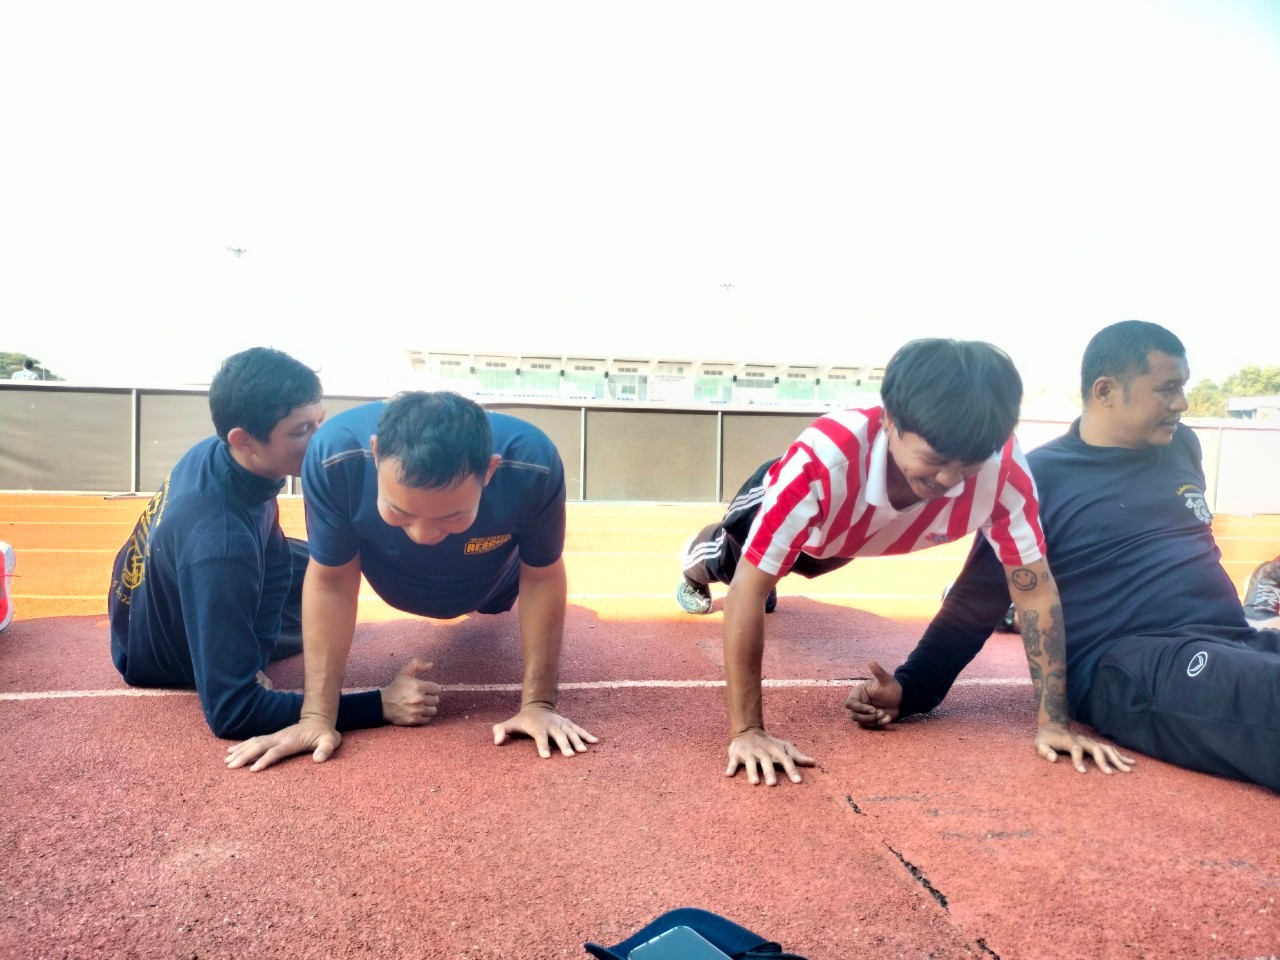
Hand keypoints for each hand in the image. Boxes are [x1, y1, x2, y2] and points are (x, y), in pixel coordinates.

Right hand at [224, 718, 341, 771]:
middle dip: (245, 756)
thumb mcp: (331, 741)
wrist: (319, 719)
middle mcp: (280, 738)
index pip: (276, 751)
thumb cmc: (325, 734)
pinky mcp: (272, 738)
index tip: (253, 770)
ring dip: (240, 751)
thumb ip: (326, 749)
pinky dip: (242, 746)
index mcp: (291, 741)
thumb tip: (319, 759)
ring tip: (226, 761)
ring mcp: (275, 737)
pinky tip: (231, 752)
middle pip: (259, 746)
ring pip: (254, 743)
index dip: (265, 760)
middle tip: (230, 766)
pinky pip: (254, 741)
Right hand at [381, 657, 441, 725]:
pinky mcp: (414, 720)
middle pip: (436, 700)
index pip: (437, 689)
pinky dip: (424, 716)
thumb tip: (431, 664)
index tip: (427, 690)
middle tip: (423, 697)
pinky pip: (427, 719)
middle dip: (430, 698)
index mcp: (419, 686)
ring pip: (433, 710)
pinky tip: (418, 712)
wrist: (383, 705)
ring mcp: (417, 710)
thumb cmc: (395, 688)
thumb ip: (417, 665)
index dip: (433, 688)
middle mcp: (420, 699)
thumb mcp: (404, 673)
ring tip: (422, 705)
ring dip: (429, 708)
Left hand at [492, 704, 598, 758]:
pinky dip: (587, 735)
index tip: (545, 756)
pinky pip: (579, 729)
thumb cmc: (522, 720)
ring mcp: (561, 724)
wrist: (537, 706)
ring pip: (571, 732)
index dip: (542, 746)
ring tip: (583, 751)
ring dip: (577, 741)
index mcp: (538, 727)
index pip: (540, 737)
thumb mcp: (510, 724)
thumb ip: (500, 731)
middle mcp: (552, 725)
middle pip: (558, 736)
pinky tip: (595, 742)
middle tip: (569, 755)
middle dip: (564, 745)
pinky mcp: (568, 724)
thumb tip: (496, 742)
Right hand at [725, 728, 815, 785]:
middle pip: (767, 763)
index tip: (798, 782)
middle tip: (772, 784)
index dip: (792, 770)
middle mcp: (762, 751)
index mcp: (775, 750)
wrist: (748, 730)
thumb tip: (814, 763)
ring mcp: (749, 753)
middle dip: (769, 772)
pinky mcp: (736, 754)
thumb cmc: (769, 743)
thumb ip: (797, 757)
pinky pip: (733, 761)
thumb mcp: (783, 747)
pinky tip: (728, 775)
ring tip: (754, 782)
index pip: (786, 760)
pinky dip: (731, 767)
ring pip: (750, 763)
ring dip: (752, 772)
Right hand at [844, 659, 901, 727]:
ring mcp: (864, 712)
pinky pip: (870, 726)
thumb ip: (878, 671)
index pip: (850, 704)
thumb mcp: (886, 679)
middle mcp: (859, 703)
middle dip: (867, 717)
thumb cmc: (892, 687)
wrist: (902, 698)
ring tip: (884, 715)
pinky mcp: (871, 719)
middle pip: (854, 715)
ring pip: (861, 722)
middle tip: (879, 713)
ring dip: (873, 721)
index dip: (859, 708)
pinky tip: (888, 719)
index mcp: (858, 693)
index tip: (873, 709)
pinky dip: (878, 724)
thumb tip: (871, 661)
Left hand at [1034, 722, 1135, 773]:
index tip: (1082, 772)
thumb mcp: (1039, 744)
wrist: (1053, 726)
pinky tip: (1130, 762)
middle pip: (1096, 749)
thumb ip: (1044, 751)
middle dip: (1104, 761)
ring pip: (1107, 749)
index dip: (1078, 760)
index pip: (1076, 749)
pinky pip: (1110, 749)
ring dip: (1117, 759)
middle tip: (1111, 774)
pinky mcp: (1094, 744)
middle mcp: (1083, 740)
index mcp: (1069, 741)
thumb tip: (1053, 759)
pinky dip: (1120, 756)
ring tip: (1128, 770)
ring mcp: (1090, 741)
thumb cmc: (1046, 738)